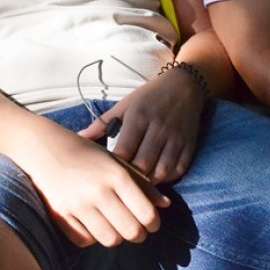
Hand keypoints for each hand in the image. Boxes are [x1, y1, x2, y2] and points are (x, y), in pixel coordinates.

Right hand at [20, 125, 169, 248]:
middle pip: (132, 232)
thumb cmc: (84, 153)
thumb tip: (165, 205)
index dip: (153, 223)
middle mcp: (99, 191)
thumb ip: (141, 183)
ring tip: (113, 225)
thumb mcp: (114, 161)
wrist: (43, 148)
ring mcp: (79, 204)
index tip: (150, 222)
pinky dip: (92, 236)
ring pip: (110, 240)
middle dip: (137, 233)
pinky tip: (92, 223)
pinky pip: (86, 240)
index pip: (146, 214)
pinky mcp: (61, 214)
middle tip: (134, 227)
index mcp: (116, 175)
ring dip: (115, 236)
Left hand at [78, 66, 205, 183]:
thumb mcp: (124, 104)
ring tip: (139, 183)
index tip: (108, 171)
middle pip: (143, 163)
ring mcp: (176, 138)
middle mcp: (159, 128)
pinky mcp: (189, 145)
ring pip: (162, 170)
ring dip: (150, 181)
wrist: (183, 86)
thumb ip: (102, 123)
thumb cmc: (149, 96)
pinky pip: (179, 169)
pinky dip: (167, 178)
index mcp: (139, 116)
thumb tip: (79, 137)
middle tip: (123, 182)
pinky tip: (156, 177)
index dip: (116, 165)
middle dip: (132, 177)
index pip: (125, 149)